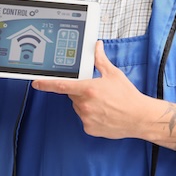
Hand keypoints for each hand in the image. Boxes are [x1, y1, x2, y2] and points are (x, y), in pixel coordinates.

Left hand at [32, 41, 150, 138]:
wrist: (138, 117)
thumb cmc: (128, 96)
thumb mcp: (114, 74)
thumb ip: (101, 60)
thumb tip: (97, 47)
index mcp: (88, 89)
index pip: (61, 86)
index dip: (46, 84)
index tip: (36, 83)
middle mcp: (84, 104)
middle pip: (73, 95)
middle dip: (82, 92)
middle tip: (98, 91)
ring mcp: (86, 118)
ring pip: (79, 108)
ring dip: (87, 104)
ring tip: (105, 104)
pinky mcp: (89, 128)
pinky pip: (85, 119)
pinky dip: (92, 116)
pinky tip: (105, 113)